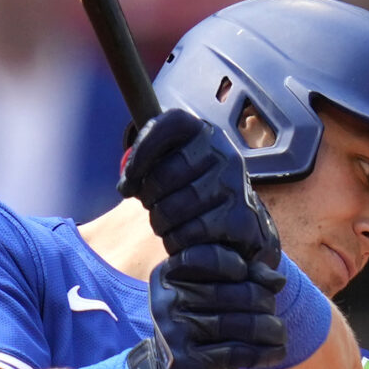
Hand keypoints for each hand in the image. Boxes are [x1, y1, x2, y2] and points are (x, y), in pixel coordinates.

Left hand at [119, 109, 280, 262]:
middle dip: (147, 199)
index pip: (166, 127)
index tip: (129, 181)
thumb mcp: (174, 163)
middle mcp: (223, 152)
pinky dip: (176, 241)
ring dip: (159, 223)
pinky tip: (179, 239)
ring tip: (165, 224)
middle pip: (162, 177)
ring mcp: (234, 184)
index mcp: (203, 132)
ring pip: (173, 209)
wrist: (241, 220)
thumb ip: (147, 162)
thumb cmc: (196, 188)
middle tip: (152, 207)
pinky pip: (190, 233)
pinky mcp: (240, 217)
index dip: (141, 154)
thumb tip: (126, 185)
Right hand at [129, 249, 287, 368]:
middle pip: (235, 292)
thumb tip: (278, 280)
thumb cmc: (201, 322)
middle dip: (264, 301)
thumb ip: (246, 276)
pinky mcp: (189, 362)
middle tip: (271, 310)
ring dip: (272, 329)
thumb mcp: (216, 291)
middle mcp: (167, 301)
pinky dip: (265, 352)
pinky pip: (239, 352)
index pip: (205, 256)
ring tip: (279, 332)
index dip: (235, 264)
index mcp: (168, 275)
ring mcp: (175, 332)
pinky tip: (277, 351)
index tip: (244, 275)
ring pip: (243, 324)